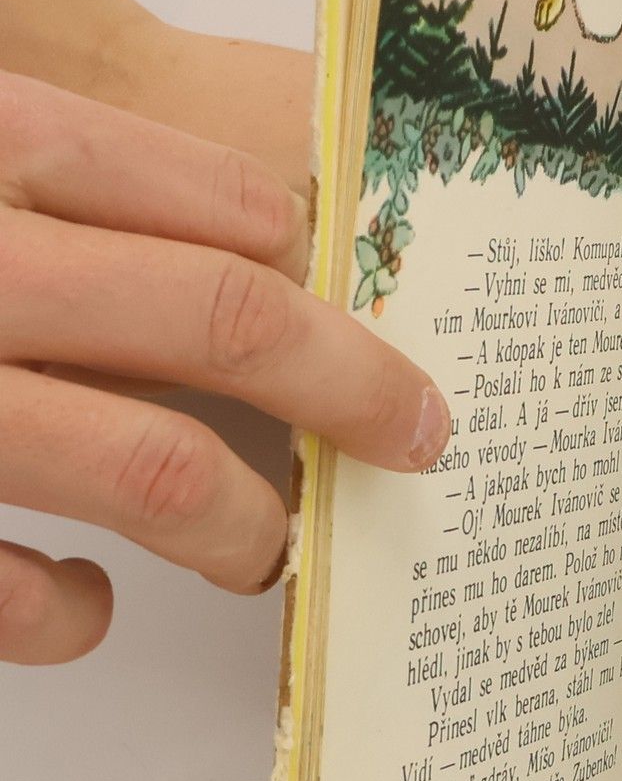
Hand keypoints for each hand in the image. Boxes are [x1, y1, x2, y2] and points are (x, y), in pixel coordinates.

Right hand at [0, 70, 451, 664]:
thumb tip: (266, 243)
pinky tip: (82, 598)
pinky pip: (16, 594)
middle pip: (223, 321)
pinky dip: (68, 611)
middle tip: (421, 432)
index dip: (327, 271)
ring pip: (157, 471)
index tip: (380, 312)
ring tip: (273, 548)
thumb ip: (66, 169)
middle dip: (353, 387)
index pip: (223, 202)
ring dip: (248, 526)